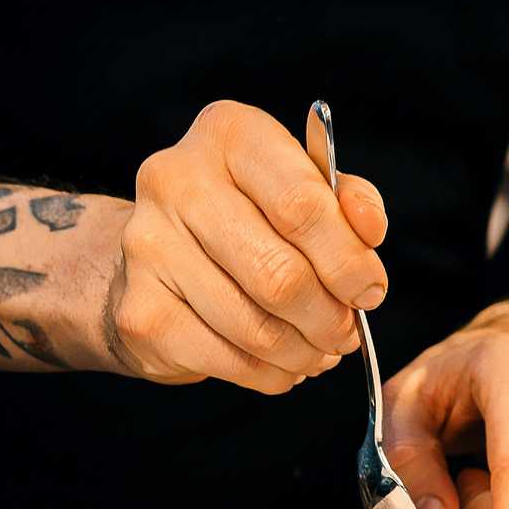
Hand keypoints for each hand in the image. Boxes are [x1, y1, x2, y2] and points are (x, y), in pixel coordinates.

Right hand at [104, 100, 387, 392]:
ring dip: (303, 352)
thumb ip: (346, 200)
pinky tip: (280, 365)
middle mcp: (176, 180)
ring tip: (318, 351)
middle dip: (329, 316)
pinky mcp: (139, 309)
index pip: (302, 204)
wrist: (159, 254)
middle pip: (279, 273)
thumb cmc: (247, 214)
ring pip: (255, 326)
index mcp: (229, 134)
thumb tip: (369, 230)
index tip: (370, 291)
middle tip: (346, 332)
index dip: (349, 260)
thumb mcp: (302, 186)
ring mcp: (148, 246)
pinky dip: (267, 374)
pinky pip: (224, 359)